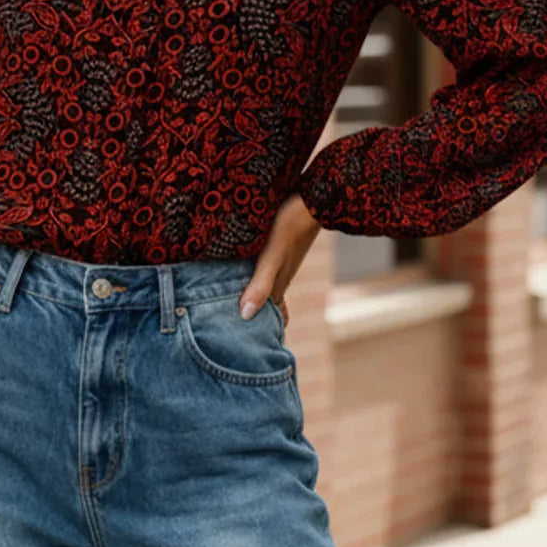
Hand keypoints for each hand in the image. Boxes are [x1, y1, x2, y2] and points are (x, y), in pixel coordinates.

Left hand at [239, 193, 321, 327]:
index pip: (270, 319)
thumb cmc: (291, 224)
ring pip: (264, 287)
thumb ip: (260, 284)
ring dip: (252, 298)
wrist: (315, 196)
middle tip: (232, 333)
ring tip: (231, 308)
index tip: (247, 349)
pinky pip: (264, 270)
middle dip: (254, 319)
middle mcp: (280, 276)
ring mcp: (280, 262)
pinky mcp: (278, 247)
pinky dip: (253, 279)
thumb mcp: (272, 255)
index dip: (259, 334)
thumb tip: (244, 316)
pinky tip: (241, 271)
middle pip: (266, 305)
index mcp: (278, 284)